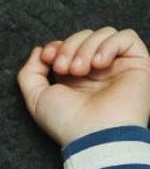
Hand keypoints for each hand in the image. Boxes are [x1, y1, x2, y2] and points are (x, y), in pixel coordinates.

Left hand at [17, 27, 149, 146]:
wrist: (94, 135)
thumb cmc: (66, 122)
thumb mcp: (36, 97)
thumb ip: (30, 72)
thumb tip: (39, 51)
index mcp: (76, 78)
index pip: (68, 45)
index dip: (57, 46)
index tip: (47, 58)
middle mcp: (98, 71)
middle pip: (84, 36)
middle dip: (69, 47)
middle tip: (64, 68)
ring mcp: (118, 67)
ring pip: (104, 33)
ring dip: (86, 47)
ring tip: (80, 70)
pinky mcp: (138, 65)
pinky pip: (127, 36)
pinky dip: (109, 44)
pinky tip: (99, 64)